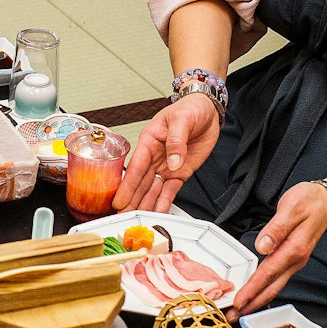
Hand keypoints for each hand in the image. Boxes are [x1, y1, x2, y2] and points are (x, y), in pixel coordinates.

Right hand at [113, 95, 221, 213]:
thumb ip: (176, 140)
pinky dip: (164, 202)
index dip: (127, 185)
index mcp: (149, 141)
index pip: (135, 167)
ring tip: (137, 219)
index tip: (119, 200)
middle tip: (123, 217)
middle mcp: (154, 156)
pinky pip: (170, 190)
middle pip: (141, 182)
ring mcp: (167, 166)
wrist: (208, 111)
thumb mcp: (182, 118)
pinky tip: (158, 212)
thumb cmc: (190, 108)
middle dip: (131, 200)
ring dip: (145, 204)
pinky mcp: (180, 172)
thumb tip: (173, 162)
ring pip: (153, 189)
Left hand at [231, 181, 326, 315]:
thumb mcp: (291, 208)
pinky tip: (254, 296)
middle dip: (251, 305)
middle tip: (231, 318)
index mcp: (293, 249)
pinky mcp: (291, 260)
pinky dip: (263, 291)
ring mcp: (294, 262)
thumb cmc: (308, 202)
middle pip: (271, 288)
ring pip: (274, 287)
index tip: (238, 303)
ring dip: (256, 301)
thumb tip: (262, 247)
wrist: (326, 202)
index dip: (252, 290)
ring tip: (238, 312)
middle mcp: (295, 260)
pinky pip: (276, 280)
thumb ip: (276, 229)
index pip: (268, 274)